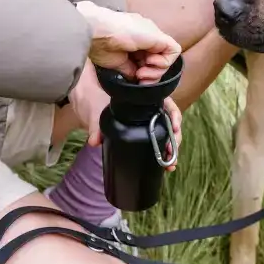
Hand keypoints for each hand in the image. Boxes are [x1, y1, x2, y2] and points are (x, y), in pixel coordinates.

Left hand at [66, 64, 183, 172]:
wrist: (88, 105)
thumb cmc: (94, 100)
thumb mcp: (95, 110)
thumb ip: (96, 125)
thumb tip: (94, 141)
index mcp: (145, 97)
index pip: (168, 104)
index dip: (174, 116)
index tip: (175, 128)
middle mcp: (151, 109)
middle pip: (170, 122)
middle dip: (174, 138)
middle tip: (170, 152)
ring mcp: (149, 121)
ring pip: (167, 133)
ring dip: (171, 149)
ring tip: (170, 164)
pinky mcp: (144, 133)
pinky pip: (158, 141)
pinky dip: (163, 153)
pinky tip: (166, 166)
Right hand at [76, 1, 180, 81]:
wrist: (96, 32)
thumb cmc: (99, 44)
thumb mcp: (117, 63)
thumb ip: (130, 69)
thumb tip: (137, 78)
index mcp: (135, 40)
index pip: (148, 60)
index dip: (147, 73)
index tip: (137, 78)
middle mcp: (146, 35)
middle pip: (159, 59)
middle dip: (153, 74)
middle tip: (140, 77)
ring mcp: (152, 34)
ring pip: (168, 56)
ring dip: (157, 71)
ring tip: (142, 72)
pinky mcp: (158, 36)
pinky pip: (174, 50)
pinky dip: (165, 62)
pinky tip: (150, 64)